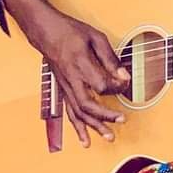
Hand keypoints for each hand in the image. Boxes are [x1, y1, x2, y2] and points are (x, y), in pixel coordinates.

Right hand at [3, 0, 129, 146]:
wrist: (46, 32)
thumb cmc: (71, 32)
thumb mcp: (95, 37)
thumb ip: (110, 58)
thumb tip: (124, 75)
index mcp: (80, 63)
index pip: (100, 84)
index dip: (116, 87)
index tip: (126, 84)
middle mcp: (71, 79)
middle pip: (88, 104)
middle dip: (106, 115)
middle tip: (123, 119)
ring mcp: (65, 87)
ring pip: (78, 112)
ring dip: (94, 126)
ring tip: (109, 137)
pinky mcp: (63, 90)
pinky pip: (70, 112)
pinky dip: (78, 128)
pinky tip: (85, 140)